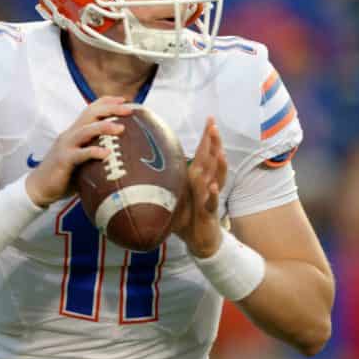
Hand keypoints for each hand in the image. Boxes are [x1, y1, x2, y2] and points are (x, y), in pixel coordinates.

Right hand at [25, 97, 131, 207]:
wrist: (39, 187)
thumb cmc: (64, 174)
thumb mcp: (81, 159)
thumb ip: (95, 152)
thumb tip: (120, 154)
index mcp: (74, 132)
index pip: (90, 109)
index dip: (106, 102)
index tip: (124, 100)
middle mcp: (70, 135)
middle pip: (90, 114)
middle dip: (110, 109)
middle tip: (129, 110)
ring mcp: (66, 146)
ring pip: (85, 130)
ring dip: (104, 127)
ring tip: (121, 129)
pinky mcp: (63, 160)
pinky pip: (79, 154)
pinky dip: (93, 152)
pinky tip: (106, 153)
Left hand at [172, 118, 226, 257]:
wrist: (200, 239)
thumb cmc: (187, 215)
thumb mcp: (173, 194)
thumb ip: (163, 180)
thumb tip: (139, 167)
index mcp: (197, 177)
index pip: (204, 152)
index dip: (208, 136)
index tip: (210, 119)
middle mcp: (206, 183)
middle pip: (212, 159)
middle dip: (214, 143)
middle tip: (214, 126)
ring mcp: (209, 196)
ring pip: (217, 178)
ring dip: (219, 165)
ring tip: (220, 153)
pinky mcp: (209, 212)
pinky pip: (212, 202)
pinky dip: (212, 194)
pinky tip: (211, 186)